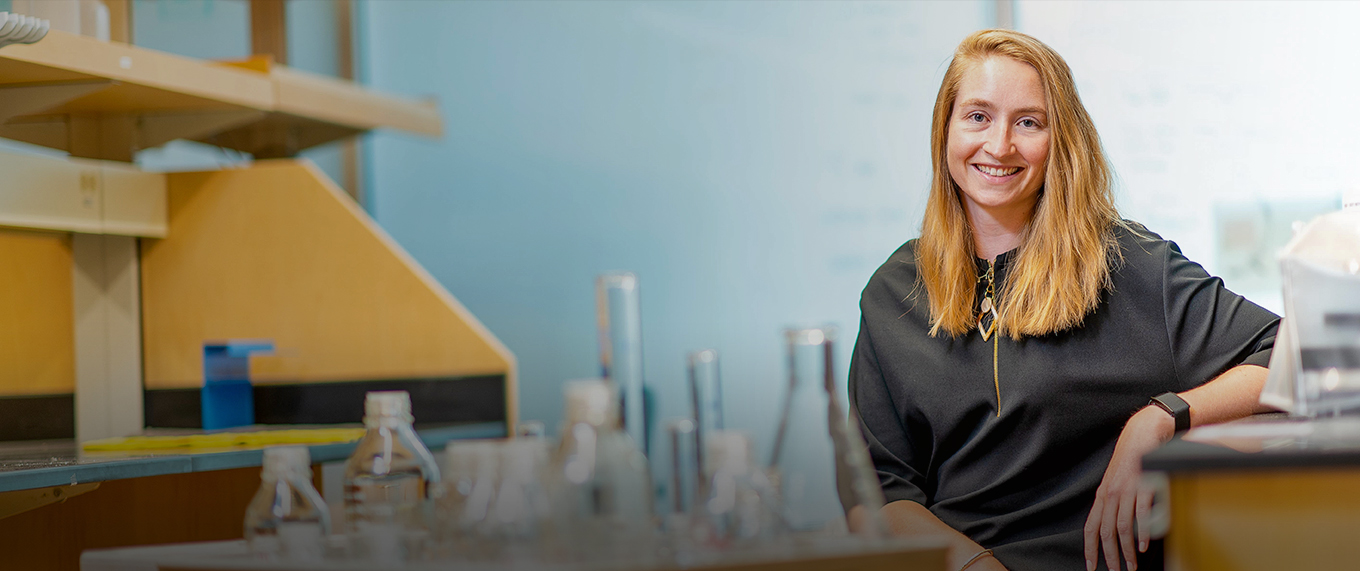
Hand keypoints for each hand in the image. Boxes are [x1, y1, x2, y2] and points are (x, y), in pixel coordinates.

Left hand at [1083, 406, 1173, 570]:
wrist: (1143, 433)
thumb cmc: (1131, 459)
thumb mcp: (1116, 482)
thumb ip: (1114, 503)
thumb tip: (1115, 527)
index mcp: (1102, 495)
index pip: (1091, 527)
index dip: (1089, 548)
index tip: (1091, 565)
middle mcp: (1110, 494)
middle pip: (1105, 531)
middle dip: (1109, 555)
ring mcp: (1126, 490)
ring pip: (1121, 526)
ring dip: (1126, 550)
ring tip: (1131, 564)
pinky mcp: (1142, 485)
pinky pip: (1140, 514)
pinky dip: (1141, 532)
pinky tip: (1142, 545)